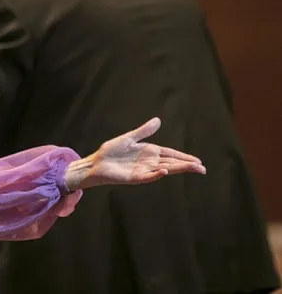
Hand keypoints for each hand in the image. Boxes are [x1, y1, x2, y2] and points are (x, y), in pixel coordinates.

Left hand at [64, 117, 205, 190]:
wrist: (96, 162)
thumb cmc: (111, 151)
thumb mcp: (129, 138)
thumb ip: (144, 131)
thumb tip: (158, 120)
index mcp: (149, 152)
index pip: (171, 154)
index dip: (184, 157)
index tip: (198, 161)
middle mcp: (149, 162)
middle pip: (172, 163)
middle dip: (186, 165)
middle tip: (202, 169)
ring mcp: (143, 170)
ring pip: (164, 170)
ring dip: (177, 170)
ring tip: (192, 169)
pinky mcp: (134, 177)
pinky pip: (148, 176)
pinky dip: (156, 174)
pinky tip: (165, 171)